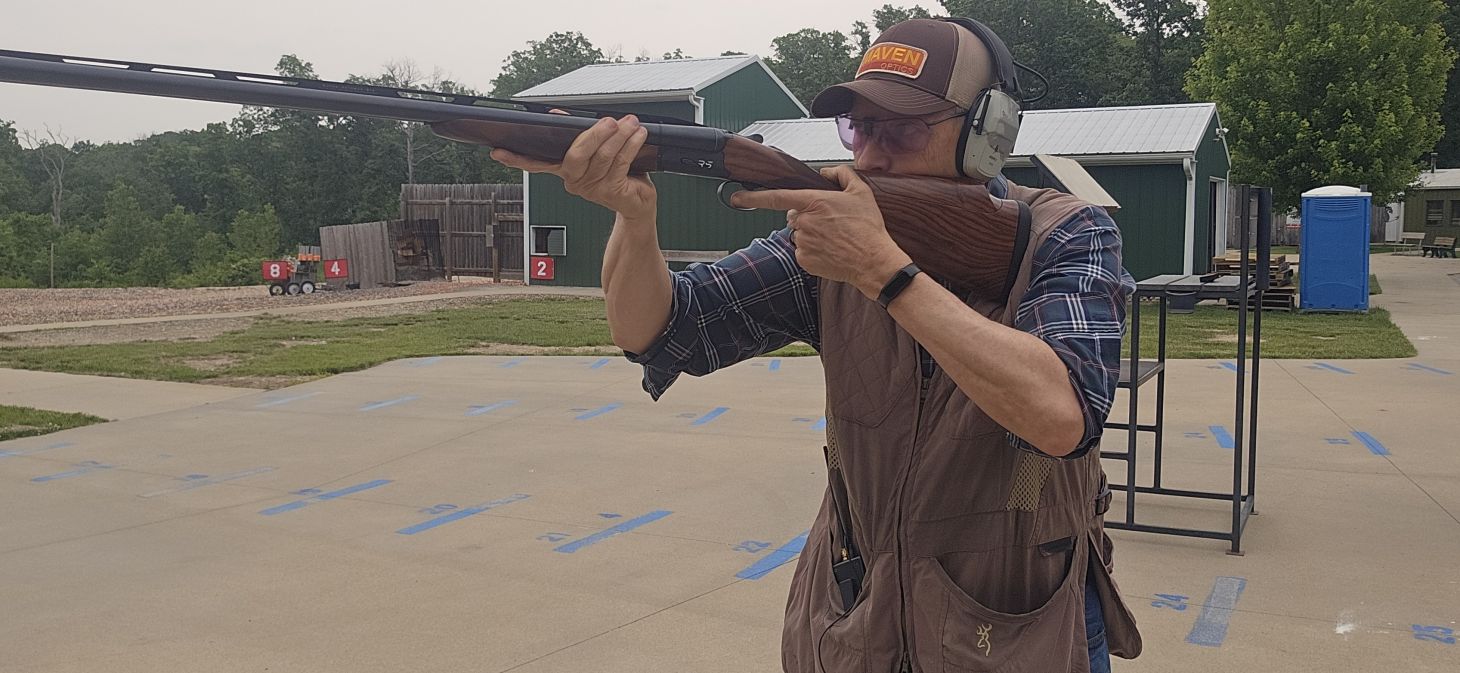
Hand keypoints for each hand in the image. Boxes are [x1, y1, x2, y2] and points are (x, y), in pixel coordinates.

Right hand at [490, 114, 656, 222]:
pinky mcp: (612, 193)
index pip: (536, 164)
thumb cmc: (617, 174)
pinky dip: (631, 145)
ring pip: (603, 156)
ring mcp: (592, 189)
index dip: (516, 158)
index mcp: (565, 171)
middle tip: (609, 121)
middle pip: (575, 155)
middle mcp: (575, 181)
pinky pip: (620, 163)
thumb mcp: (595, 151)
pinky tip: (638, 135)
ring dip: (619, 136)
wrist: (637, 203)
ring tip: (630, 123)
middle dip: (593, 134)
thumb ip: (578, 133)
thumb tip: (556, 116)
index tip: (498, 152)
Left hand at [730, 165, 911, 297]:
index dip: (753, 197)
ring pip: (799, 233)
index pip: (776, 197)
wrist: (873, 261)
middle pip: (793, 215)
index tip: (737, 197)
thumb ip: (841, 174)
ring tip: (835, 237)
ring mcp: (802, 243)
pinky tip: (831, 249)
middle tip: (830, 222)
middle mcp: (804, 223)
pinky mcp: (804, 260)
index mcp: (814, 202)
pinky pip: (803, 250)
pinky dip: (813, 249)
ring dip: (811, 233)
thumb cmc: (868, 228)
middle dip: (806, 216)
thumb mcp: (861, 192)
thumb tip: (826, 173)